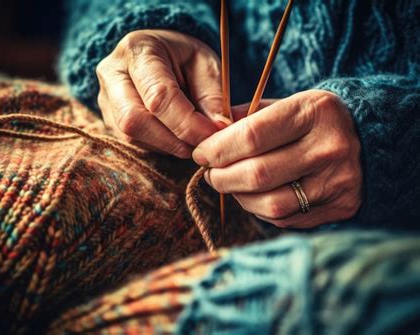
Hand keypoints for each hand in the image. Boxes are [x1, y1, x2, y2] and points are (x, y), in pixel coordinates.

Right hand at [96, 30, 229, 157]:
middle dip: (173, 140)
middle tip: (201, 145)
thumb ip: (212, 95)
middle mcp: (112, 75)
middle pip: (134, 121)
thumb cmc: (182, 58)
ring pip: (131, 137)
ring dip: (167, 146)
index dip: (187, 122)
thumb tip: (219, 128)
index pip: (158, 96)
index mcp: (137, 51)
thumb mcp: (204, 64)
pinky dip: (158, 147)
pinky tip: (175, 138)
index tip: (213, 134)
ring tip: (191, 139)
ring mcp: (104, 100)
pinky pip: (131, 143)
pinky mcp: (107, 120)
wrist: (156, 55)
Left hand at [192, 90, 361, 227]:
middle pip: (257, 174)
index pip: (251, 136)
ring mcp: (336, 183)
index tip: (200, 153)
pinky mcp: (338, 208)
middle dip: (221, 177)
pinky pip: (284, 218)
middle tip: (210, 173)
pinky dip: (258, 208)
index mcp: (313, 112)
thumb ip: (247, 118)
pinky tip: (253, 195)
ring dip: (237, 196)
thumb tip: (207, 137)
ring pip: (269, 203)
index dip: (217, 149)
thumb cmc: (314, 120)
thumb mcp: (286, 104)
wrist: (369, 139)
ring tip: (230, 183)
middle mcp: (329, 149)